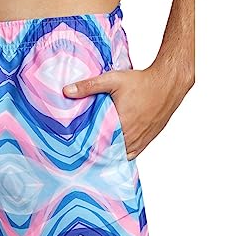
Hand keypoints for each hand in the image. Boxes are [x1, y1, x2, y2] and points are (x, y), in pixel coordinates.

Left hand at [63, 64, 192, 159]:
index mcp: (122, 124)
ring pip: (121, 155)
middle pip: (109, 152)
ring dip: (109, 154)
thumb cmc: (142, 82)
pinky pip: (132, 154)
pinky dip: (122, 154)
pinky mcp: (148, 139)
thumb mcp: (112, 80)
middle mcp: (132, 136)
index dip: (87, 148)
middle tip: (81, 152)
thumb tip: (66, 91)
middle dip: (96, 152)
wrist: (168, 83)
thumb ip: (89, 86)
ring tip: (95, 154)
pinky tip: (113, 152)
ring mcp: (141, 140)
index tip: (76, 150)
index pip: (100, 145)